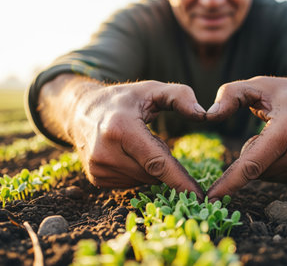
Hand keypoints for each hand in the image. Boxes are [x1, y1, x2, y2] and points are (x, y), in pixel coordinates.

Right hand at [40, 76, 205, 197]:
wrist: (81, 111)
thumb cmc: (124, 100)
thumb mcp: (151, 89)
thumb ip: (180, 96)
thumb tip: (205, 115)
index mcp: (120, 129)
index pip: (156, 162)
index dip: (179, 180)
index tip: (199, 196)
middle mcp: (105, 152)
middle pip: (152, 173)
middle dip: (165, 164)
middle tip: (157, 142)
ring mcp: (98, 168)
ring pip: (143, 180)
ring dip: (150, 168)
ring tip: (138, 144)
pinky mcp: (96, 178)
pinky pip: (131, 183)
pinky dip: (138, 171)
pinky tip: (128, 154)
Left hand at [205, 73, 286, 199]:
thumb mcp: (259, 85)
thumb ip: (230, 95)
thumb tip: (208, 115)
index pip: (252, 163)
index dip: (230, 182)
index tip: (212, 198)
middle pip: (256, 169)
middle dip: (252, 152)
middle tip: (270, 127)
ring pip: (266, 175)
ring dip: (264, 159)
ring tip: (282, 135)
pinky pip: (279, 177)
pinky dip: (275, 164)